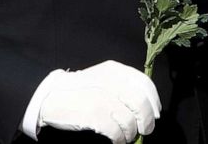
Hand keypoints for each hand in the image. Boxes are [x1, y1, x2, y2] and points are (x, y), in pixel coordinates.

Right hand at [37, 60, 160, 143]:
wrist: (51, 97)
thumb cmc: (80, 90)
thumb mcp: (102, 78)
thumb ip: (123, 86)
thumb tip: (150, 107)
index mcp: (114, 70)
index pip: (144, 84)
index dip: (153, 102)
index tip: (155, 114)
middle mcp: (110, 82)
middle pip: (141, 105)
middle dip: (147, 122)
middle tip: (144, 130)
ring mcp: (102, 99)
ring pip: (130, 122)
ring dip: (130, 134)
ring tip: (124, 136)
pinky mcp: (95, 115)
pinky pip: (117, 133)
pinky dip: (119, 139)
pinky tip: (116, 140)